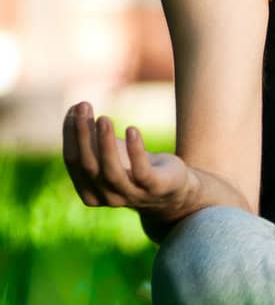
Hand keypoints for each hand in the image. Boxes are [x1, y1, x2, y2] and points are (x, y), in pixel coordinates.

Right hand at [62, 101, 197, 215]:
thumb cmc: (134, 166)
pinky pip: (142, 172)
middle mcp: (108, 198)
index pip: (73, 162)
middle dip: (83, 135)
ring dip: (105, 143)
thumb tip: (74, 108)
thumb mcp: (110, 153)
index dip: (71, 135)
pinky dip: (135, 150)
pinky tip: (131, 129)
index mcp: (90, 192)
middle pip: (89, 166)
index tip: (73, 109)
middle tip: (83, 106)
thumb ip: (91, 137)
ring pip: (111, 172)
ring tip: (104, 118)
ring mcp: (132, 195)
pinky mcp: (155, 188)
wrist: (174, 186)